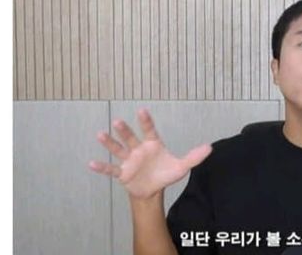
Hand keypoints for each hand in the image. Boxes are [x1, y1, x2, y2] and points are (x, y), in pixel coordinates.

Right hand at [89, 108, 210, 199]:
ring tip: (100, 135)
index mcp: (152, 144)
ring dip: (109, 143)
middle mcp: (138, 149)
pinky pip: (111, 169)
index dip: (146, 121)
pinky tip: (92, 163)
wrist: (152, 191)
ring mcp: (129, 160)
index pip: (149, 130)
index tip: (142, 110)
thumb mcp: (180, 167)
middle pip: (130, 138)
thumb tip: (210, 148)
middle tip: (117, 121)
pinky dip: (102, 167)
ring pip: (118, 150)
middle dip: (124, 130)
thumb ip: (193, 157)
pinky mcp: (122, 173)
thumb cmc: (165, 174)